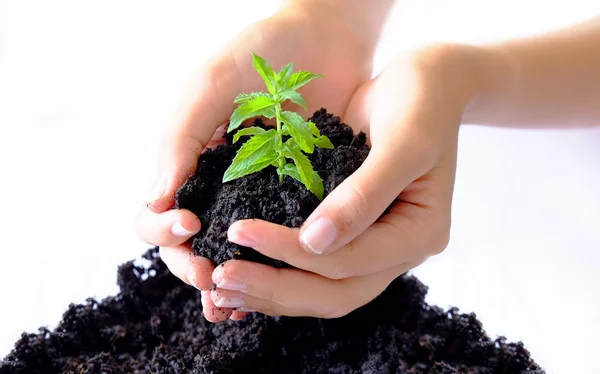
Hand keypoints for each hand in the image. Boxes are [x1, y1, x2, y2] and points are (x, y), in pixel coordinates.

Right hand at [135, 2, 380, 321]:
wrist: (327, 36)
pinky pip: (280, 237)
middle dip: (193, 267)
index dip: (162, 231)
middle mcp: (219, 184)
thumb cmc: (262, 52)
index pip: (156, 212)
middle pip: (190, 244)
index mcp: (189, 162)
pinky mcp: (299, 196)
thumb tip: (154, 201)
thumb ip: (181, 138)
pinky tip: (277, 282)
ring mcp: (258, 194)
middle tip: (213, 279)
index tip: (189, 227)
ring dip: (229, 281)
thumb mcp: (211, 85)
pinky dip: (273, 264)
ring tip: (238, 305)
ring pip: (233, 250)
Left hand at [209, 45, 476, 317]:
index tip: (240, 231)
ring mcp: (377, 248)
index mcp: (420, 234)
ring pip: (322, 290)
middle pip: (334, 293)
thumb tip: (313, 242)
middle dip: (276, 289)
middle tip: (221, 278)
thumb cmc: (420, 102)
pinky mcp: (353, 235)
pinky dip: (279, 271)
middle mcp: (399, 252)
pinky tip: (245, 268)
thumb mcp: (401, 141)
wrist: (425, 87)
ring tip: (222, 286)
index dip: (292, 252)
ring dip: (272, 292)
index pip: (349, 261)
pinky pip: (315, 268)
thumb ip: (362, 194)